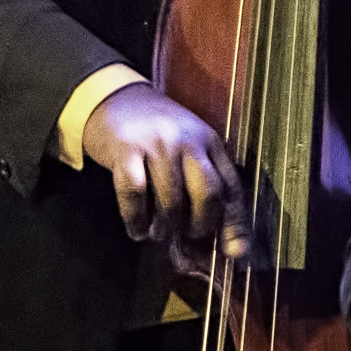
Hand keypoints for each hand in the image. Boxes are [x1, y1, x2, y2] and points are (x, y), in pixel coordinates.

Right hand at [81, 82, 250, 266]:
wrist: (115, 98)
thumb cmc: (157, 134)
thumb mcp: (189, 148)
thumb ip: (203, 187)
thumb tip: (222, 242)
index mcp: (210, 142)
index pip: (231, 187)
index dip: (235, 224)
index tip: (235, 252)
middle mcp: (188, 140)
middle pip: (206, 194)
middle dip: (199, 226)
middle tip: (187, 236)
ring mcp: (156, 144)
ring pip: (170, 201)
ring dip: (164, 229)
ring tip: (158, 234)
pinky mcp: (125, 149)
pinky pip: (135, 195)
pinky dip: (136, 220)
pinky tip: (136, 228)